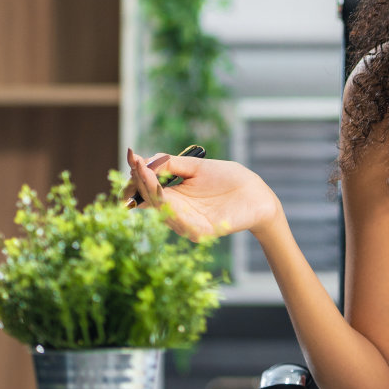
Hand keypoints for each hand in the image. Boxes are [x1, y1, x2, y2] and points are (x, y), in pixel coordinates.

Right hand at [122, 148, 281, 241]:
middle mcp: (177, 211)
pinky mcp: (201, 232)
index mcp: (174, 196)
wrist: (257, 194)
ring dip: (151, 192)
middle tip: (135, 164)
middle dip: (141, 181)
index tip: (131, 156)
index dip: (137, 175)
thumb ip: (172, 164)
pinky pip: (181, 222)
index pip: (148, 188)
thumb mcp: (197, 168)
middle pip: (150, 199)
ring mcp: (188, 223)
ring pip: (162, 210)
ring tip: (145, 173)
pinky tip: (162, 192)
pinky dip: (169, 208)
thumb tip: (145, 160)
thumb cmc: (228, 179)